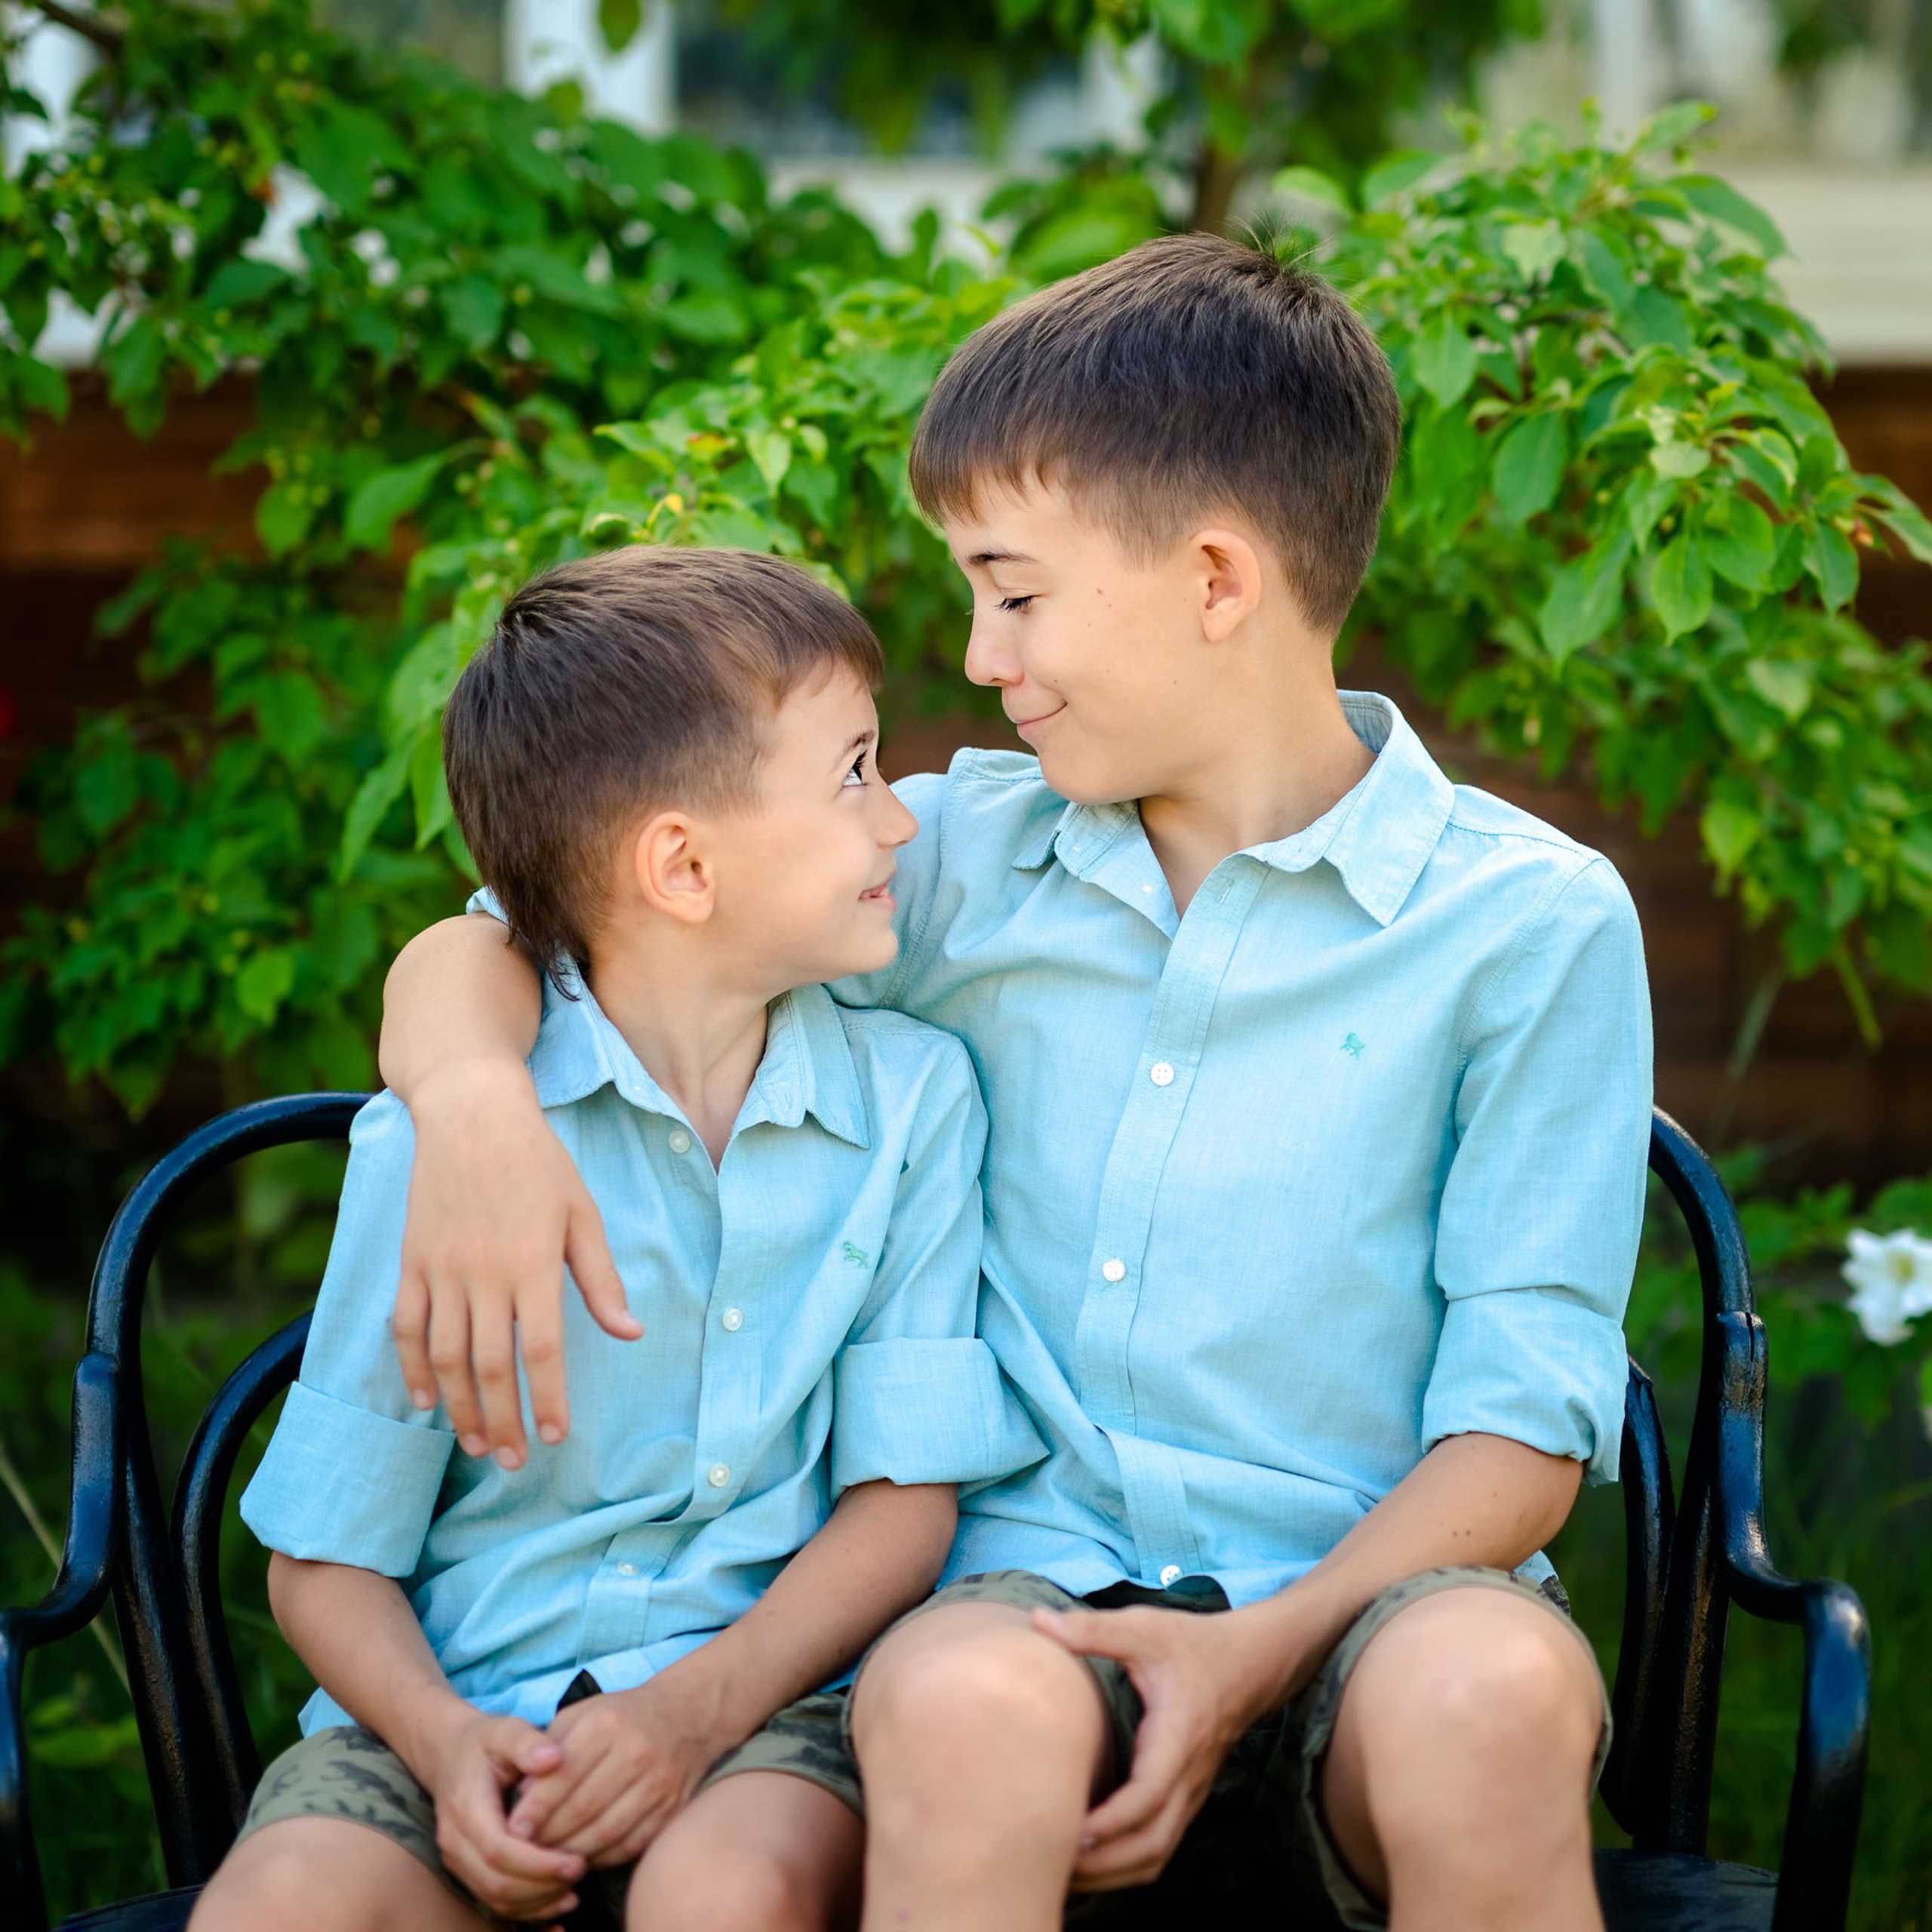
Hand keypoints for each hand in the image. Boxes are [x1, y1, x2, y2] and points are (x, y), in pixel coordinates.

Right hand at [392, 1061, 639, 1467]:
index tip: (555, 1438)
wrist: (471, 1113)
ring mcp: (441, 1269)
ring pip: (444, 1356)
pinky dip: (412, 1370)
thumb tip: (630, 1334)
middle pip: (489, 1365)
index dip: (547, 1399)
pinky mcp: (411, 1261)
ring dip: (459, 1407)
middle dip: (501, 1420)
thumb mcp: (583, 1214)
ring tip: (474, 1444)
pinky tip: (426, 1402)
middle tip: (511, 1462)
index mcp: (533, 1263)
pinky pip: (405, 1327)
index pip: (540, 1349)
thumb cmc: (538, 1162)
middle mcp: (483, 1273)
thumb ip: (601, 1279)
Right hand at [424, 1710, 585, 1922]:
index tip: (577, 1860)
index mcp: (465, 1807)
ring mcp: (458, 1860)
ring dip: (536, 1901)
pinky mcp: (468, 1870)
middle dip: (541, 1886)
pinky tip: (559, 1904)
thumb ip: (526, 1742)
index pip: (498, 1850)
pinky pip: (494, 1901)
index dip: (537, 1862)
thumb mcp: (505, 1730)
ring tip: (575, 1889)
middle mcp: (455, 1841)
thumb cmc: (485, 1742)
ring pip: (494, 1898)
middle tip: (581, 1871)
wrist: (450, 1755)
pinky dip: (527, 1909)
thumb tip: (554, 1758)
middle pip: (495, 1882)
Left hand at [506, 1672, 729, 1867]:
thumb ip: (548, 1751)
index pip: (563, 1775)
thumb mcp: (581, 1715)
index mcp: (607, 1724)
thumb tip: (523, 1798)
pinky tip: (582, 1855)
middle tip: (525, 1850)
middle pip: (582, 1808)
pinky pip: (629, 1845)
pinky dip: (601, 1856)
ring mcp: (659, 1783)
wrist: (684, 1717)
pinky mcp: (672, 1809)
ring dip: (571, 1851)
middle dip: (548, 1834)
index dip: (535, 1808)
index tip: (514, 1829)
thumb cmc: (619, 1718)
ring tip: (549, 1857)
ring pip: (605, 1832)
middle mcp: (637, 1751)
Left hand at [1031, 1602, 1292, 1891]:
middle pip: (1152, 1844)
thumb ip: (1093, 1629)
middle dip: (1105, 1864)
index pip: (1150, 1796)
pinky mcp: (1185, 1797)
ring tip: (1062, 1873)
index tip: (1073, 1832)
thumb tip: (1039, 1621)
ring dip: (1113, 1873)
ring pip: (1156, 1855)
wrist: (1250, 1663)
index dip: (1113, 1821)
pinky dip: (1126, 1864)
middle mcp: (1188, 1776)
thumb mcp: (1145, 1627)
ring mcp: (1190, 1792)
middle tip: (1053, 1864)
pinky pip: (1159, 1846)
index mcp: (1178, 1738)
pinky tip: (1089, 1860)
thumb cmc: (1194, 1645)